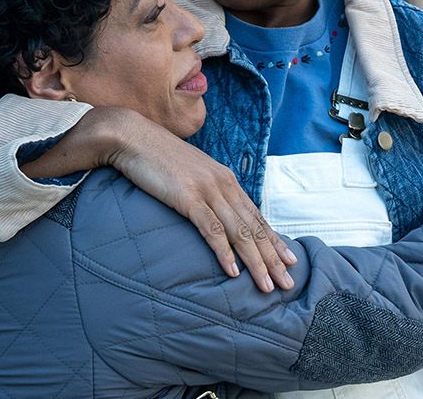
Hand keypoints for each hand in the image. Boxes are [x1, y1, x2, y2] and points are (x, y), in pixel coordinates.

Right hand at [83, 107, 296, 291]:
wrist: (132, 137)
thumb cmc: (157, 158)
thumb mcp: (190, 173)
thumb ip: (206, 191)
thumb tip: (214, 212)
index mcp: (226, 179)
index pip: (256, 215)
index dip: (274, 239)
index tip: (289, 259)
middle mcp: (223, 184)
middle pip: (254, 227)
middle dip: (273, 257)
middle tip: (288, 282)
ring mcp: (207, 190)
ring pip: (239, 232)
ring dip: (255, 262)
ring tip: (267, 285)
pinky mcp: (188, 197)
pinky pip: (211, 230)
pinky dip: (224, 253)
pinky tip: (233, 272)